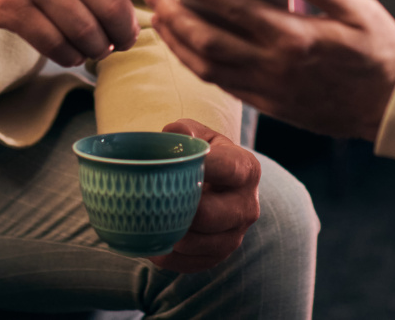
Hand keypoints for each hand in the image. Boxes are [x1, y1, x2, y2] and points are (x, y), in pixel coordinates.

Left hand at [145, 0, 394, 139]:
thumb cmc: (382, 53)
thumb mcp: (361, 10)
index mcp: (295, 37)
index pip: (234, 7)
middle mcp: (275, 66)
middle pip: (208, 41)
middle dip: (175, 16)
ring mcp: (270, 90)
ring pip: (208, 68)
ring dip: (177, 42)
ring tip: (159, 18)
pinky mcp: (270, 106)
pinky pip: (222, 84)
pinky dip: (197, 64)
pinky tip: (185, 47)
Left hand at [147, 118, 259, 272]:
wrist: (218, 185)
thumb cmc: (204, 155)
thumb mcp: (199, 135)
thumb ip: (185, 131)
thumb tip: (174, 135)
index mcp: (246, 168)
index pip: (227, 169)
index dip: (199, 167)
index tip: (172, 164)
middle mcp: (248, 205)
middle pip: (210, 215)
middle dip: (177, 209)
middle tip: (149, 199)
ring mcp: (236, 235)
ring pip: (198, 244)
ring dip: (169, 235)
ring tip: (146, 222)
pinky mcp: (219, 256)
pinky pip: (190, 263)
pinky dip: (167, 255)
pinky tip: (152, 241)